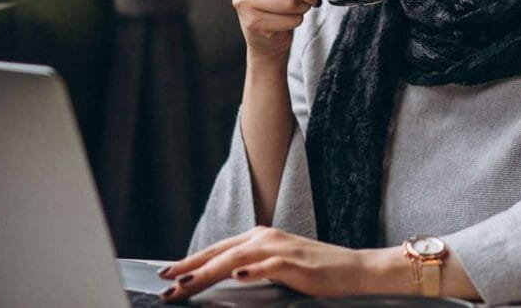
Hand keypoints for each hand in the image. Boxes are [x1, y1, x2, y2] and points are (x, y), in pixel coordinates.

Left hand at [156, 226, 403, 302]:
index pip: (216, 250)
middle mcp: (265, 238)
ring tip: (187, 282)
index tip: (167, 274)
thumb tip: (223, 277)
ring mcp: (280, 249)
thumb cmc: (315, 272)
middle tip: (166, 282)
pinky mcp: (295, 263)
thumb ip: (251, 267)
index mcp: (259, 238)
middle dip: (189, 268)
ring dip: (208, 271)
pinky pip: (268, 266)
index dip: (190, 261)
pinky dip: (251, 270)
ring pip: (235, 258)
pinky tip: (235, 275)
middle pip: (219, 253)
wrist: (354, 270)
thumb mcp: (277, 266)